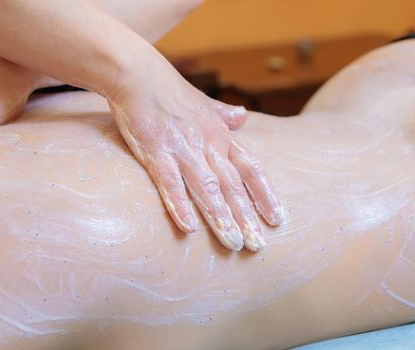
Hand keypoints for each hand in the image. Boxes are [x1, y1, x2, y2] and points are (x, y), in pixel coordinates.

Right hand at [108, 53, 283, 251]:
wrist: (138, 73)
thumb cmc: (169, 90)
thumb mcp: (203, 101)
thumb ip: (224, 114)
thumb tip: (243, 117)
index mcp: (220, 134)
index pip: (251, 167)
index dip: (264, 194)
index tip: (277, 219)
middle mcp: (207, 144)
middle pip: (233, 185)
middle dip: (247, 216)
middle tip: (258, 246)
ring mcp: (182, 148)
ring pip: (207, 187)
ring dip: (222, 216)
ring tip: (233, 244)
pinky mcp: (156, 150)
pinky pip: (170, 182)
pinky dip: (179, 204)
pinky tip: (188, 228)